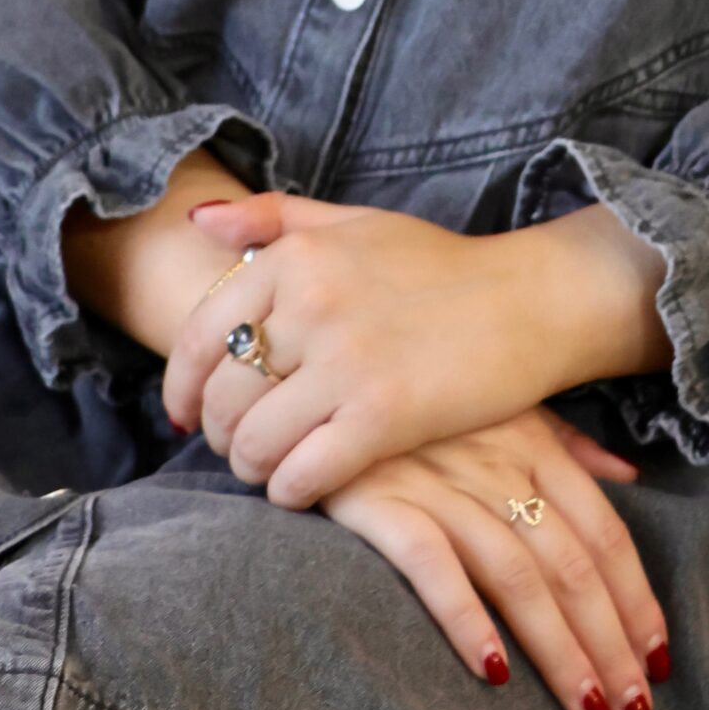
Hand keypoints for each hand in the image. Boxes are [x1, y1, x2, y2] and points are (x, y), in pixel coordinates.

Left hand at [161, 190, 571, 505]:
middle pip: (222, 397)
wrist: (528, 299)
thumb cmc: (438, 265)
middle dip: (221, 434)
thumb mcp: (354, 221)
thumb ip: (274, 217)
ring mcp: (347, 362)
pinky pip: (301, 475)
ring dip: (253, 468)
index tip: (185, 415)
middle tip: (242, 446)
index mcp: (297, 257)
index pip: (199, 335)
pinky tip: (305, 484)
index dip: (180, 386)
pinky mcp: (384, 417)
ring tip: (272, 467)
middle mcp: (313, 304)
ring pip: (253, 443)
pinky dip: (290, 491)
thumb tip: (195, 220)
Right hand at [320, 405, 668, 709]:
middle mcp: (494, 463)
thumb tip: (628, 475)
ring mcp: (438, 481)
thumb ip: (565, 444)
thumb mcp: (500, 405)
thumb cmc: (419, 404)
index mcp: (530, 441)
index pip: (601, 530)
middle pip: (569, 564)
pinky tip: (494, 671)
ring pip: (516, 575)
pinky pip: (432, 565)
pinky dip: (466, 618)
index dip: (635, 596)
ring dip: (559, 649)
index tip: (657, 657)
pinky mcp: (380, 501)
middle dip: (609, 643)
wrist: (319, 381)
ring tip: (588, 708)